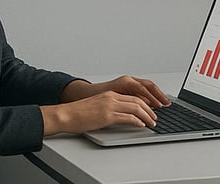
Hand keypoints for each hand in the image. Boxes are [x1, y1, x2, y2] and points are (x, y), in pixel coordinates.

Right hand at [41, 89, 157, 135]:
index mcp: (110, 94)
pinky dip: (137, 121)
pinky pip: (127, 117)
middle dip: (149, 109)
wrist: (65, 114)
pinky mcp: (107, 116)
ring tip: (151, 122)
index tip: (150, 109)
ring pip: (136, 108)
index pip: (133, 96)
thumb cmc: (77, 113)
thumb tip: (120, 115)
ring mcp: (110, 106)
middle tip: (154, 117)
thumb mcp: (97, 106)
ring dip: (146, 116)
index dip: (144, 103)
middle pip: (138, 101)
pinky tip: (141, 125)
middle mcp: (112, 97)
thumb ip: (109, 107)